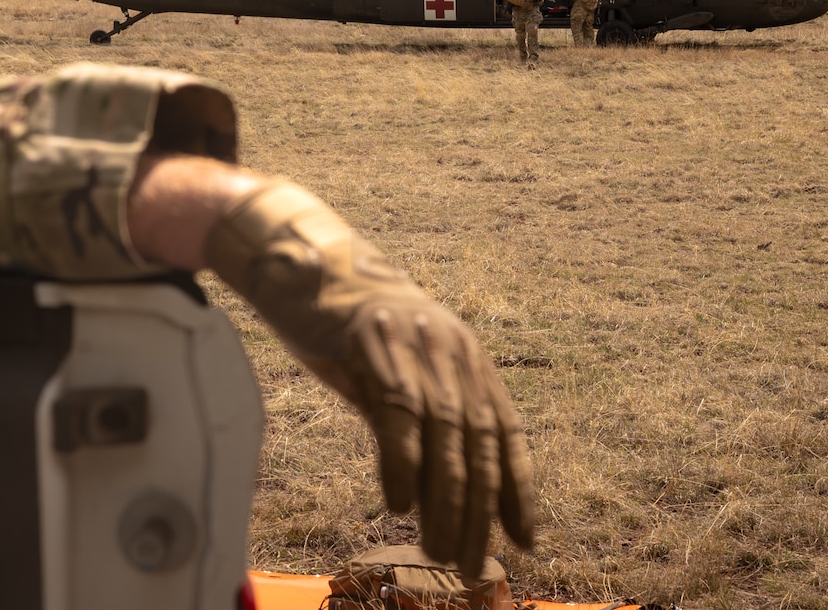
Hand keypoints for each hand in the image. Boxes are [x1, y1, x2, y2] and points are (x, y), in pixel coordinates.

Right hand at [204, 181, 535, 577]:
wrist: (303, 265)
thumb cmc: (346, 329)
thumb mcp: (395, 376)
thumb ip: (419, 425)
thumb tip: (432, 498)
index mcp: (467, 355)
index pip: (505, 430)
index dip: (519, 487)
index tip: (524, 538)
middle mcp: (452, 347)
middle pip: (477, 441)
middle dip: (479, 510)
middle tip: (471, 562)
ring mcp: (415, 341)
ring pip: (444, 434)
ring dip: (444, 500)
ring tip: (438, 548)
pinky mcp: (375, 340)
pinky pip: (398, 414)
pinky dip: (402, 464)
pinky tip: (399, 503)